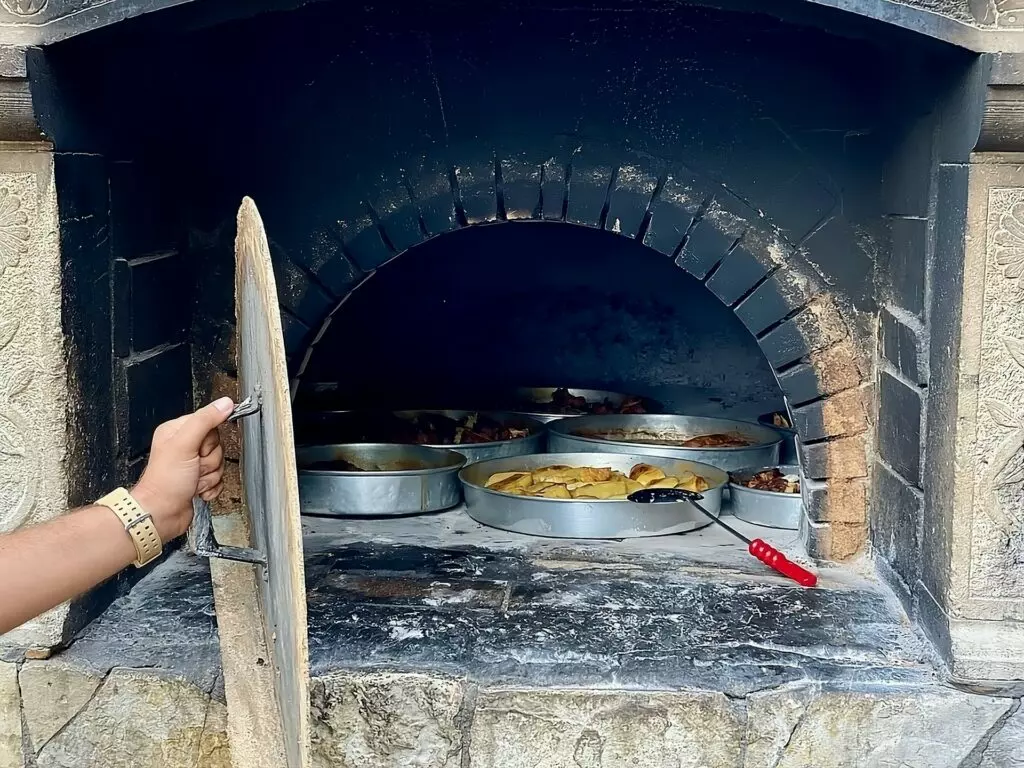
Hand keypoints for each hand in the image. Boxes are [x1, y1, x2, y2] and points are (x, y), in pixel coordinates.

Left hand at [132, 397, 233, 540]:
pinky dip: (211, 487)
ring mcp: (192, 465)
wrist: (161, 514)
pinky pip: (219, 479)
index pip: (209, 423)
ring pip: (219, 463)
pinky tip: (196, 490)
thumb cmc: (164, 482)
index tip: (199, 449)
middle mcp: (184, 446)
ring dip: (209, 476)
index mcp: (176, 431)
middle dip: (209, 461)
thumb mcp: (185, 444)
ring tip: (192, 480)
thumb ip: (205, 421)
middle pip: (217, 446)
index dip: (208, 439)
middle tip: (194, 467)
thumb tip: (225, 403)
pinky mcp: (199, 480)